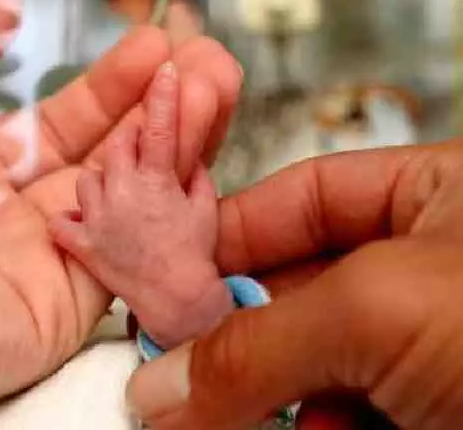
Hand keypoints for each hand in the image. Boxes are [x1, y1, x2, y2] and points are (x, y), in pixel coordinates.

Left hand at [0, 0, 241, 409]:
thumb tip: (7, 7)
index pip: (62, 123)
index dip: (110, 86)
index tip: (152, 49)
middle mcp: (14, 217)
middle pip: (105, 160)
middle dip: (158, 110)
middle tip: (204, 64)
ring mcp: (43, 263)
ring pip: (127, 200)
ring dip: (172, 144)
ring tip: (213, 87)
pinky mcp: (65, 310)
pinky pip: (131, 253)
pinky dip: (165, 205)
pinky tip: (191, 152)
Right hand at [128, 141, 462, 429]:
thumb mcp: (378, 309)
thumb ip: (258, 342)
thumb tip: (164, 387)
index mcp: (438, 193)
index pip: (306, 194)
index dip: (231, 232)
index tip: (172, 275)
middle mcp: (431, 258)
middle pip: (300, 281)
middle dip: (239, 325)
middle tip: (184, 361)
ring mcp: (431, 334)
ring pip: (319, 353)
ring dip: (270, 387)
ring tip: (229, 408)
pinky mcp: (430, 401)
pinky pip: (348, 404)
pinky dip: (314, 424)